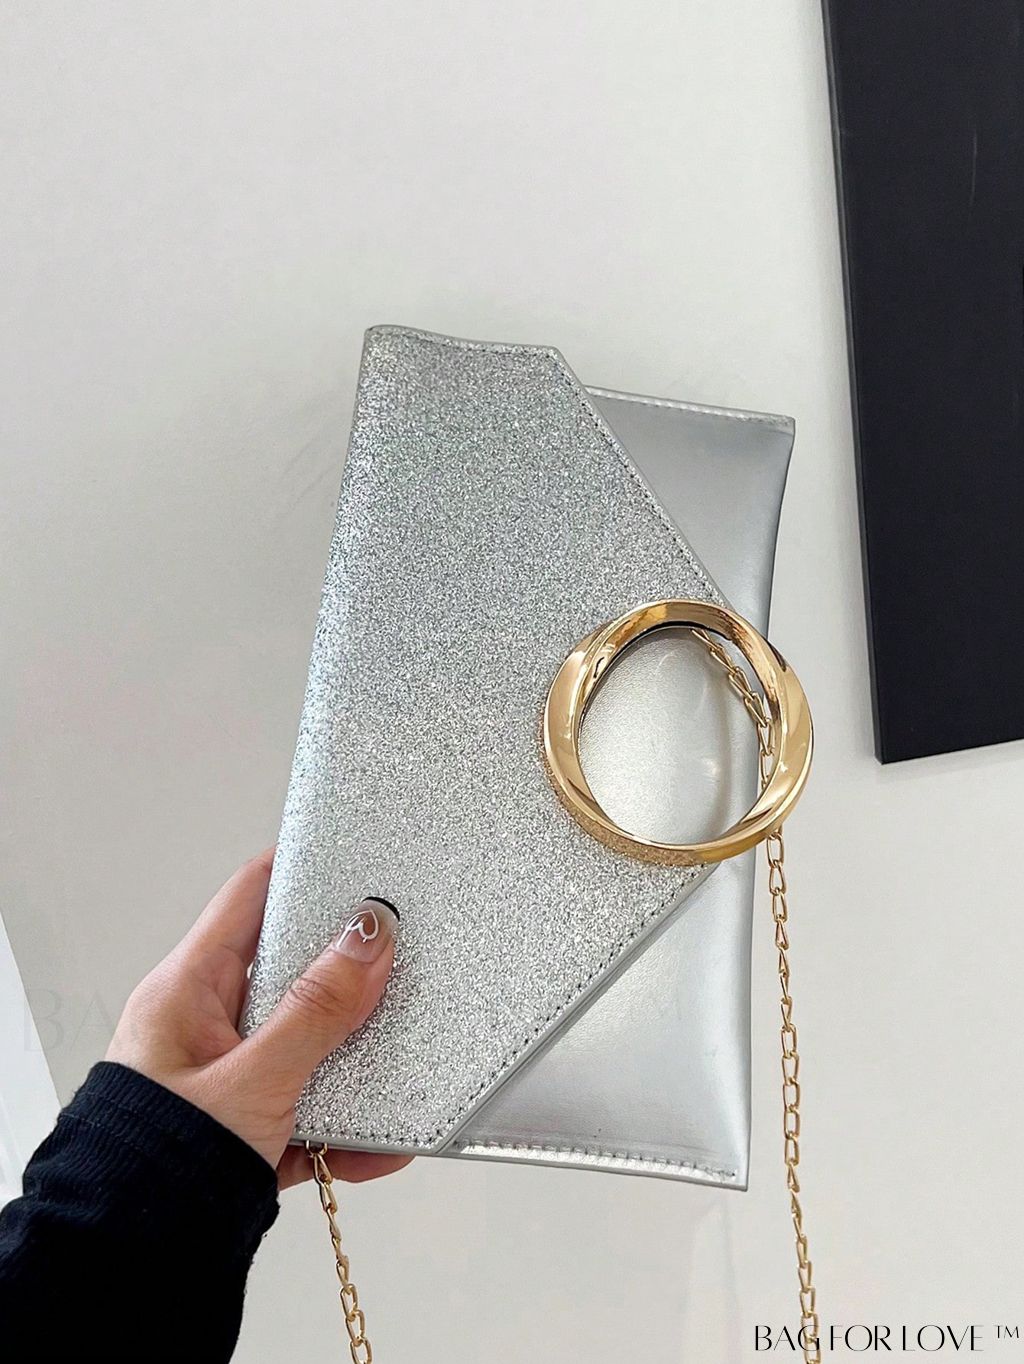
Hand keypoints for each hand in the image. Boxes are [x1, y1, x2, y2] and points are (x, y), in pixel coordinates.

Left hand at [106, 849, 409, 1188]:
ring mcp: (228, 1074)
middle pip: (291, 971)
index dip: (302, 871)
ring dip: (353, 1060)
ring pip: (307, 1042)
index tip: (357, 861)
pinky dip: (345, 1126)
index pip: (250, 898)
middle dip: (346, 975)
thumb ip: (318, 1010)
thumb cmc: (158, 1164)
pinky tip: (379, 1144)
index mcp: (188, 988)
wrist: (132, 1262)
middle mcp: (206, 1024)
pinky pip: (308, 1106)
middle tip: (397, 965)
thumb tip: (366, 937)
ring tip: (395, 1065)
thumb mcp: (255, 1079)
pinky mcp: (248, 1124)